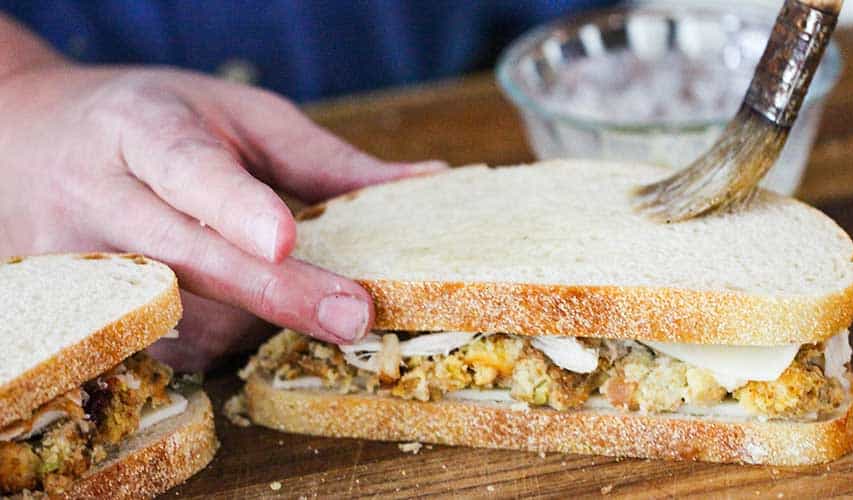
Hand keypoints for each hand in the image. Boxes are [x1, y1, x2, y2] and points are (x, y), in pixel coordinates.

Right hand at [0, 62, 443, 369]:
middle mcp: (100, 194)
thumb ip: (324, 159)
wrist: (32, 139)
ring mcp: (80, 259)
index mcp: (142, 128)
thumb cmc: (158, 124)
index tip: (285, 239)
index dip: (235, 207)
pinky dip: (221, 336)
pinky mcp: (86, 308)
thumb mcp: (240, 118)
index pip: (186, 169)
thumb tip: (425, 182)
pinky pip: (163, 342)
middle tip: (353, 316)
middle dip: (273, 292)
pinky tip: (251, 313)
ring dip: (254, 318)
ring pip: (177, 312)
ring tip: (309, 300)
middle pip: (186, 256)